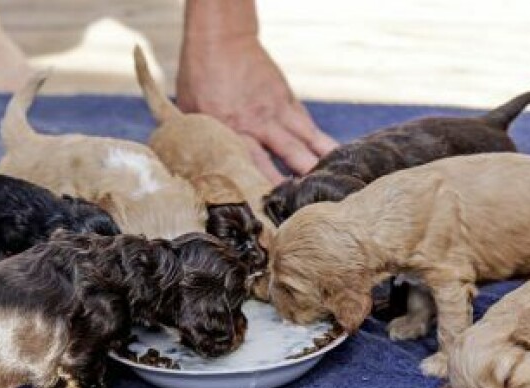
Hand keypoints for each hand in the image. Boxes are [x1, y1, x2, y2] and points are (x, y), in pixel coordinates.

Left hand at [176, 34, 336, 183]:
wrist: (221, 38)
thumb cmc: (199, 78)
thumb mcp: (188, 112)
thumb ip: (200, 141)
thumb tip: (195, 172)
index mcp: (231, 128)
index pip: (254, 163)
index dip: (269, 186)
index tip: (280, 207)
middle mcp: (259, 122)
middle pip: (289, 153)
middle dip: (305, 176)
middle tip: (318, 198)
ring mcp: (277, 110)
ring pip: (306, 139)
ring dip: (322, 160)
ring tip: (341, 181)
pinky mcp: (288, 100)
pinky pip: (308, 125)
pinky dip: (322, 142)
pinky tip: (335, 157)